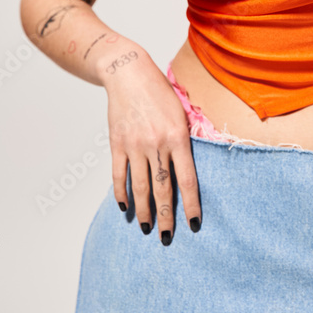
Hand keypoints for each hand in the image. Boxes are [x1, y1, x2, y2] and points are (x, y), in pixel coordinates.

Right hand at [102, 47, 200, 243]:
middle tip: (167, 238)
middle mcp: (157, 144)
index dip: (191, 204)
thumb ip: (185, 140)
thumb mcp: (181, 112)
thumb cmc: (160, 91)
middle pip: (163, 189)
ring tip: (147, 228)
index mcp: (178, 136)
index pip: (187, 179)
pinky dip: (121, 193)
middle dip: (166, 217)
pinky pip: (120, 175)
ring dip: (144, 211)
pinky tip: (125, 208)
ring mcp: (135, 146)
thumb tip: (189, 167)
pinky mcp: (117, 144)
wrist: (129, 74)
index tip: (195, 224)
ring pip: (140, 187)